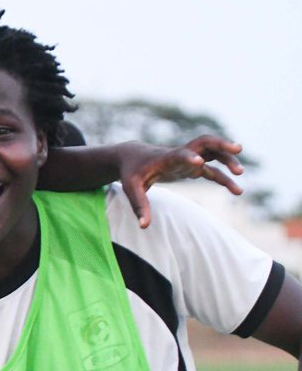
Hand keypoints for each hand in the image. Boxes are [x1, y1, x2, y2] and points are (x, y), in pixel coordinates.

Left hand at [118, 135, 243, 228]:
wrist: (133, 157)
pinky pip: (213, 170)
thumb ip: (139, 206)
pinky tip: (236, 190)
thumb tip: (144, 227)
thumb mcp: (131, 188)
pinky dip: (224, 178)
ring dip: (228, 160)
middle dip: (221, 145)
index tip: (199, 162)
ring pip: (213, 153)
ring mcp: (188, 159)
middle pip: (205, 143)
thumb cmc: (131, 172)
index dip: (188, 156)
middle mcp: (180, 155)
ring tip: (240, 174)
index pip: (179, 153)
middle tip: (238, 149)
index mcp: (165, 158)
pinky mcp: (192, 167)